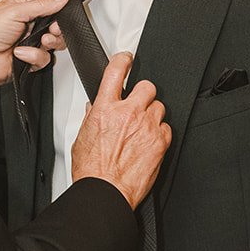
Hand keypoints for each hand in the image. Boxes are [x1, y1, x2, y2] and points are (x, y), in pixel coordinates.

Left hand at [0, 0, 68, 96]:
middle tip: (51, 29)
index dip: (57, 8)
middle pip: (55, 25)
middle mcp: (27, 25)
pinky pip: (45, 59)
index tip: (62, 11)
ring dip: (47, 43)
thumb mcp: (14, 11)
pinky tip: (21, 54)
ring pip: (53, 43)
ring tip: (39, 41)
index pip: (48, 4)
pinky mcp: (29, 60)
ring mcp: (29, 43)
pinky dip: (34, 57)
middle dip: (56, 28)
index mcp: (21, 8)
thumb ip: (41, 4)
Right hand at [70, 52, 169, 209]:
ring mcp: (146, 127)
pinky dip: (160, 133)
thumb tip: (95, 108)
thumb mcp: (82, 137)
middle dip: (143, 93)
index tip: (126, 59)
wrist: (105, 191)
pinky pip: (167, 128)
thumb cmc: (92, 170)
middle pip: (147, 86)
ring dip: (152, 115)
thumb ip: (92, 117)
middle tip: (138, 104)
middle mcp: (128, 114)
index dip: (123, 60)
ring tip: (142, 128)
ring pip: (159, 107)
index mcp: (105, 108)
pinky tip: (149, 142)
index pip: (116, 71)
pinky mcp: (160, 142)